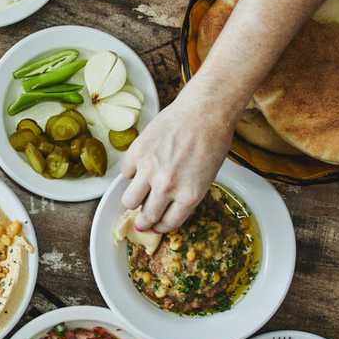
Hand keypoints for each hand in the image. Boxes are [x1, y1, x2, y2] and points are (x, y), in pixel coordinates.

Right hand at [119, 83, 235, 231]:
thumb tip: (165, 209)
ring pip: (129, 200)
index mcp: (189, 196)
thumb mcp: (206, 179)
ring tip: (139, 193)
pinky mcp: (137, 152)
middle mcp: (167, 187)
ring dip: (133, 200)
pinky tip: (141, 167)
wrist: (205, 111)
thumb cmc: (212, 142)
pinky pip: (126, 173)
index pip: (167, 223)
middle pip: (146, 216)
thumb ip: (185, 197)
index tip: (156, 225)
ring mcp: (149, 169)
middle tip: (142, 218)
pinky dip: (131, 173)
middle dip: (144, 220)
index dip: (160, 226)